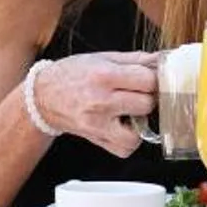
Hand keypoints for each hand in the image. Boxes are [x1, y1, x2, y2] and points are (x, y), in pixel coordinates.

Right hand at [32, 52, 159, 155]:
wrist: (43, 96)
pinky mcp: (95, 139)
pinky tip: (122, 126)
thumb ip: (136, 59)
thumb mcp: (103, 58)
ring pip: (140, 132)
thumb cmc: (73, 74)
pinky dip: (129, 141)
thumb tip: (163, 60)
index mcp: (104, 75)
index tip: (148, 79)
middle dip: (147, 98)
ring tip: (130, 112)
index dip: (153, 79)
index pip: (148, 80)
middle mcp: (101, 101)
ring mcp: (98, 123)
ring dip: (140, 123)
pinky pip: (125, 149)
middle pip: (147, 104)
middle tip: (137, 94)